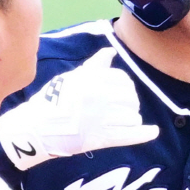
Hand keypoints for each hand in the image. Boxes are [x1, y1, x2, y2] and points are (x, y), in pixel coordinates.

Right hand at [0, 47, 158, 169]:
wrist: (35, 128)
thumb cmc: (52, 100)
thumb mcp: (72, 78)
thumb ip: (94, 65)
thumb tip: (110, 51)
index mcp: (93, 80)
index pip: (123, 80)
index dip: (123, 87)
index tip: (118, 93)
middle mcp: (100, 97)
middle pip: (130, 98)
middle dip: (128, 103)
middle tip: (119, 109)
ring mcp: (102, 118)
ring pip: (132, 116)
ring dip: (129, 119)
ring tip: (120, 122)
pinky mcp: (101, 138)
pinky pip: (130, 135)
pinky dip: (145, 134)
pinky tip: (153, 132)